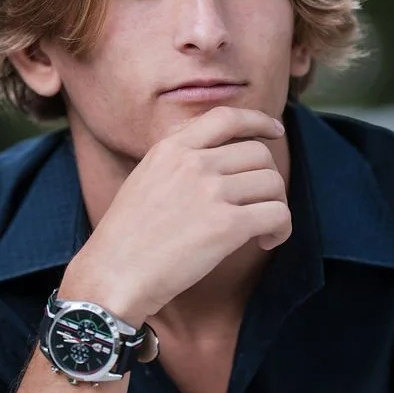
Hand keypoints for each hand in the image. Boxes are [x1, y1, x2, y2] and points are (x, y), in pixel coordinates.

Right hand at [62, 106, 291, 325]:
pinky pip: (277, 214)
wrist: (113, 275)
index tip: (275, 131)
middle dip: (268, 179)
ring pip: (273, 183)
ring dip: (276, 205)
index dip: (259, 121)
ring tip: (263, 228)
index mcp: (171, 148)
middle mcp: (193, 163)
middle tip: (262, 203)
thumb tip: (219, 160)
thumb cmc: (126, 238)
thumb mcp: (145, 178)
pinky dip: (280, 228)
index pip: (226, 117)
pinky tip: (265, 241)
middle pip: (259, 154)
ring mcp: (211, 192)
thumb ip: (178, 162)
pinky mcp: (226, 226)